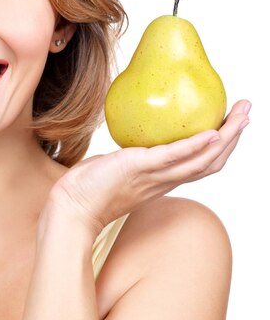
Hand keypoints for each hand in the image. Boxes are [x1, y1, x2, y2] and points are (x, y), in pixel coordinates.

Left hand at [44, 99, 250, 235]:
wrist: (72, 206)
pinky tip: (211, 133)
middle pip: (211, 161)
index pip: (202, 164)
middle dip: (234, 137)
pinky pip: (173, 158)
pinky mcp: (138, 169)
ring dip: (226, 137)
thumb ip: (133, 154)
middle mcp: (165, 180)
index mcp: (163, 180)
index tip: (232, 124)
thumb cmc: (91, 186)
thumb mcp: (119, 165)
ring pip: (201, 160)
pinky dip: (194, 146)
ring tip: (241, 115)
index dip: (222, 145)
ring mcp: (154, 176)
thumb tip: (136, 133)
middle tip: (247, 112)